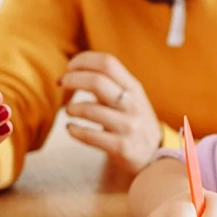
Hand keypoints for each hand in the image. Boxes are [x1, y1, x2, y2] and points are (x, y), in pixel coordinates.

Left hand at [59, 51, 162, 174]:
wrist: (154, 156)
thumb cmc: (133, 121)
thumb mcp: (129, 98)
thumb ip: (107, 83)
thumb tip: (74, 69)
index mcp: (133, 87)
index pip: (108, 63)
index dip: (84, 61)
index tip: (70, 67)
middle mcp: (132, 104)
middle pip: (97, 81)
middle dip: (72, 79)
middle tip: (61, 83)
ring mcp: (128, 126)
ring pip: (90, 109)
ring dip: (72, 108)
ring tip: (69, 110)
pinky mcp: (121, 147)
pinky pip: (89, 136)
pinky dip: (74, 130)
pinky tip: (70, 128)